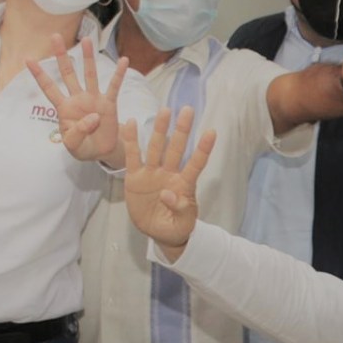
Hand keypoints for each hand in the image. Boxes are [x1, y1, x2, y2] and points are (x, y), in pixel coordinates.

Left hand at [26, 34, 129, 164]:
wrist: (101, 151)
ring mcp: (93, 98)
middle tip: (55, 36)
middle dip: (61, 56)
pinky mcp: (109, 103)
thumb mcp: (73, 145)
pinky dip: (119, 73)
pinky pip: (114, 86)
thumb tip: (93, 117)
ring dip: (88, 57)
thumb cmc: (83, 146)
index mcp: (64, 108)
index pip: (49, 88)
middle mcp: (77, 98)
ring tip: (87, 40)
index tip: (28, 59)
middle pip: (68, 73)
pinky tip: (123, 60)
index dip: (39, 75)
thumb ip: (78, 132)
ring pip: (90, 74)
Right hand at [121, 107, 214, 259]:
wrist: (158, 232)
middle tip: (188, 110)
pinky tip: (130, 123)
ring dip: (160, 130)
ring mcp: (152, 174)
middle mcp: (169, 174)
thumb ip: (179, 208)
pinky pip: (133, 157)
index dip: (204, 148)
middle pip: (176, 149)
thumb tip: (169, 193)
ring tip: (165, 110)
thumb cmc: (176, 226)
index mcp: (185, 184)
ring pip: (156, 148)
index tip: (212, 132)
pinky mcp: (135, 178)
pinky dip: (131, 141)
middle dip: (182, 130)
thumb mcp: (182, 222)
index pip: (196, 163)